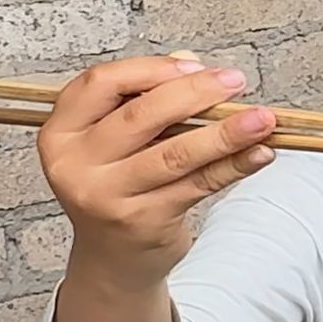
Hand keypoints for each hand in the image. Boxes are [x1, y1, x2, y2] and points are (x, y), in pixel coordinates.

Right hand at [39, 54, 277, 280]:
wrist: (112, 258)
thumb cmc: (117, 185)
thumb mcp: (115, 140)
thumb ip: (146, 98)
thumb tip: (192, 63)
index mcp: (61, 132)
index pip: (101, 83)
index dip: (150, 69)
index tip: (193, 65)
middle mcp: (75, 164)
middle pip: (141, 115)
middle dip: (196, 93)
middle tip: (236, 82)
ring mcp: (106, 196)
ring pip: (175, 153)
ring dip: (225, 133)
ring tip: (262, 119)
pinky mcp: (142, 221)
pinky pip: (198, 185)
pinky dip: (234, 166)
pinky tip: (260, 153)